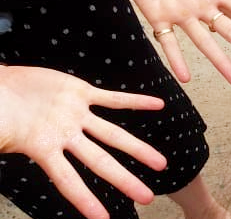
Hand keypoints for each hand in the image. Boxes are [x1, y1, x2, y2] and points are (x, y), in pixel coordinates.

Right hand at [0, 66, 167, 218]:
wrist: (0, 84)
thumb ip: (1, 144)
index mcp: (43, 148)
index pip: (67, 181)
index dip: (83, 199)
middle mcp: (66, 135)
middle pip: (101, 162)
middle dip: (124, 179)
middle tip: (148, 198)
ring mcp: (75, 115)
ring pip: (113, 134)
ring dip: (138, 149)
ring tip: (161, 164)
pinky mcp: (80, 92)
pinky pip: (112, 99)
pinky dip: (135, 101)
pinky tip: (158, 105)